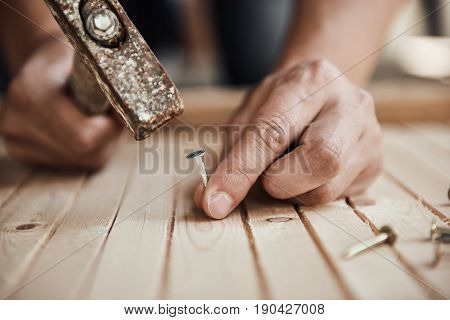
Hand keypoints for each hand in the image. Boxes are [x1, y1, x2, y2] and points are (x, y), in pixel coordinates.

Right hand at [0, 39, 121, 167]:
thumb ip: (109, 83)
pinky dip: (85, 150)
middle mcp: (15, 118)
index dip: (111, 128)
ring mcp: (14, 137)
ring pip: (82, 160)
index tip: (120, 111)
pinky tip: (78, 128)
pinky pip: (72, 163)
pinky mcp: (19, 151)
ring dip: (99, 144)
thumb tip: (132, 104)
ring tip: (93, 119)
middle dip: (107, 137)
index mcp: (31, 92)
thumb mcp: (92, 59)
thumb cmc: (70, 60)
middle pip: (84, 152)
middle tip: (109, 116)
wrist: (43, 64)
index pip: (85, 137)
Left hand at [194, 60, 382, 218]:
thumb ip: (230, 155)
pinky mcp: (374, 165)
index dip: (240, 171)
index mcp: (312, 81)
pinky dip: (308, 193)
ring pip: (326, 189)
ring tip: (288, 167)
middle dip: (281, 181)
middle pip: (323, 159)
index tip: (214, 202)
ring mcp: (370, 136)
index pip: (273, 131)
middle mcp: (351, 105)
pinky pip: (335, 198)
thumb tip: (209, 200)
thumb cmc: (281, 104)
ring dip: (292, 191)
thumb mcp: (250, 115)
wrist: (324, 91)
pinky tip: (308, 172)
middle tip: (267, 177)